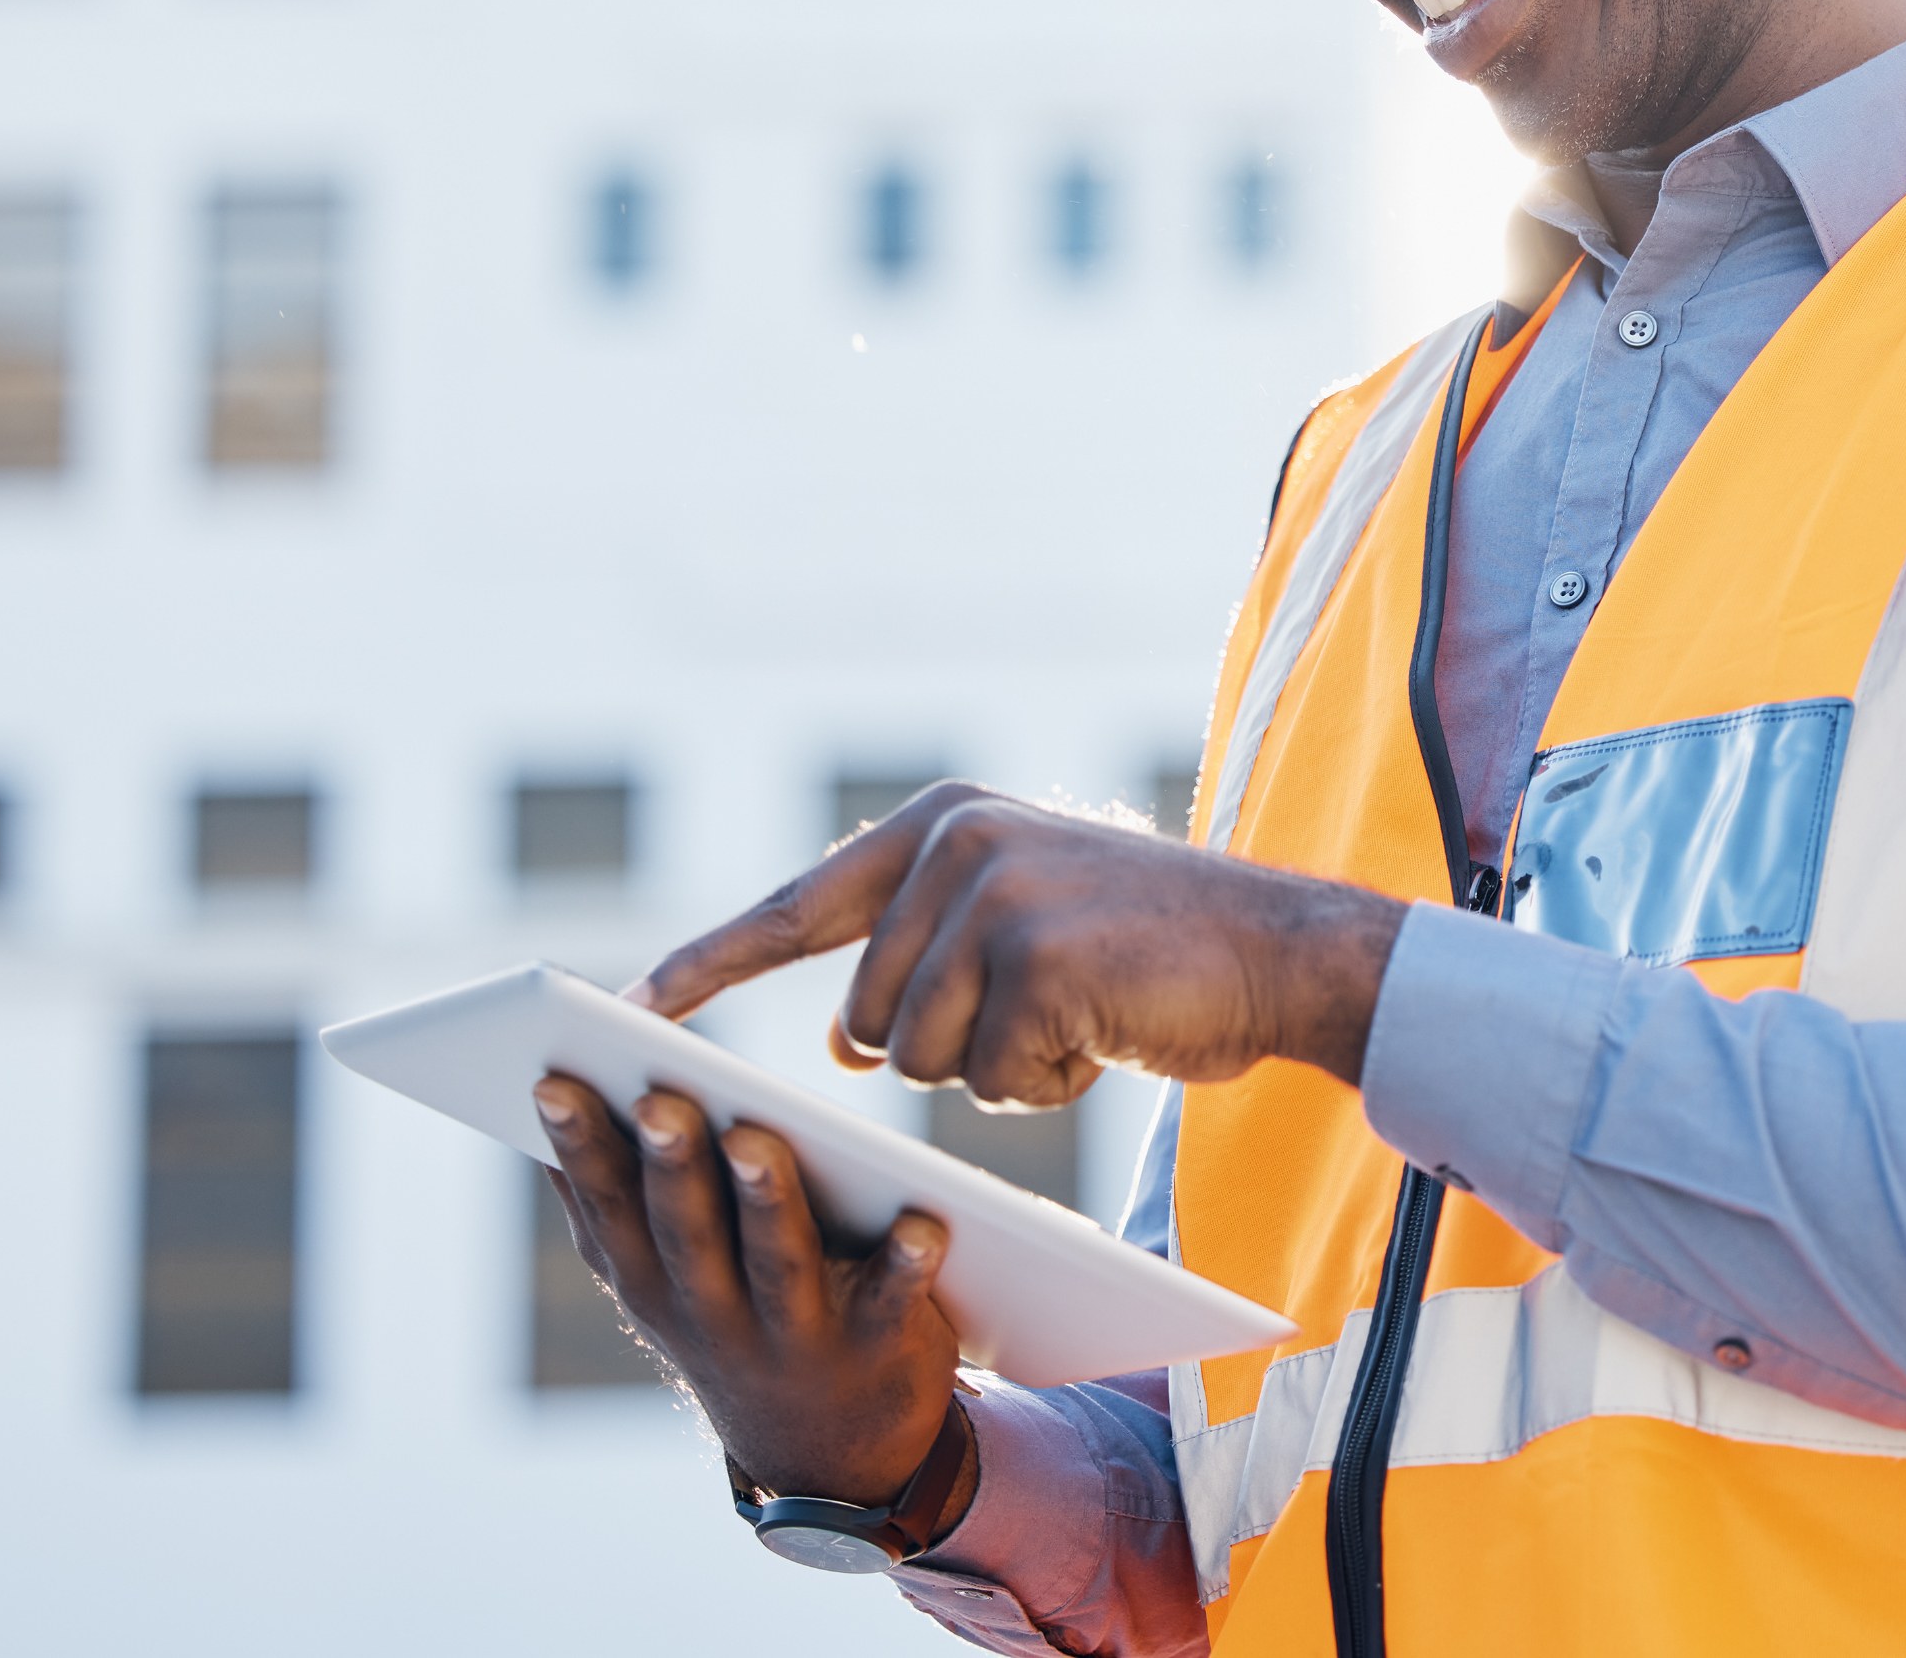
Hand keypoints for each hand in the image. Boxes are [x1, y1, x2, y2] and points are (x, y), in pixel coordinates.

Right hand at [532, 1075, 967, 1510]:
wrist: (830, 1459)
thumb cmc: (736, 1323)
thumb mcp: (662, 1283)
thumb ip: (612, 1204)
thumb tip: (548, 1097)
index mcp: (655, 1286)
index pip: (609, 1211)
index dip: (581, 1150)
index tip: (553, 1083)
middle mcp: (713, 1317)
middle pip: (688, 1234)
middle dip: (671, 1168)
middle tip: (658, 1102)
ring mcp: (794, 1338)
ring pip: (777, 1264)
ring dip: (764, 1202)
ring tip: (756, 1138)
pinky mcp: (877, 1346)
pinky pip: (892, 1301)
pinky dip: (906, 1264)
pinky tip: (922, 1223)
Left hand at [629, 781, 1409, 1101]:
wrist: (1283, 949)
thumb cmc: (1152, 957)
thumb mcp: (1022, 931)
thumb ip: (926, 962)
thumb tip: (843, 1044)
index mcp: (941, 824)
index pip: (798, 907)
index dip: (708, 964)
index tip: (622, 1011)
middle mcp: (956, 842)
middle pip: (870, 1019)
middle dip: (948, 1048)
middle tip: (1049, 1012)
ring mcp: (996, 894)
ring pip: (922, 1058)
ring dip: (1001, 1068)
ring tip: (1085, 1014)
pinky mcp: (1040, 957)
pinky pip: (992, 1080)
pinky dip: (1049, 1082)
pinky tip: (1109, 1030)